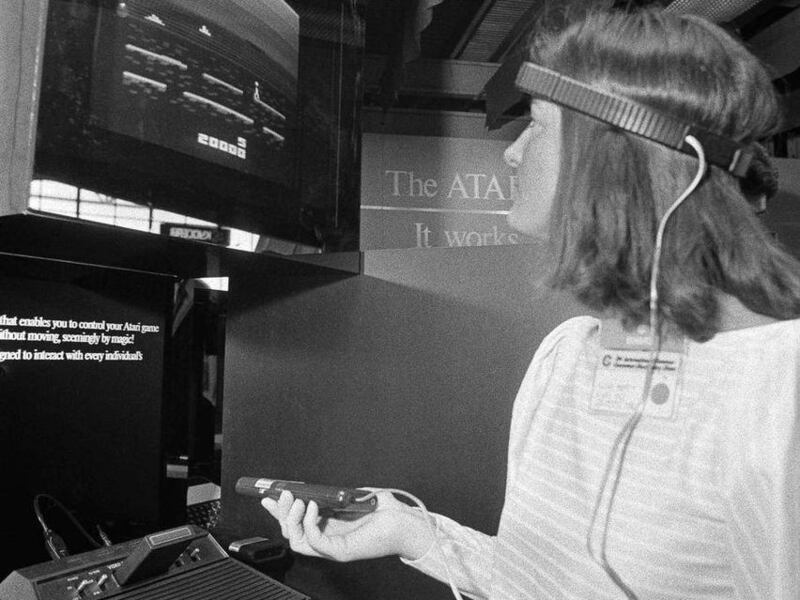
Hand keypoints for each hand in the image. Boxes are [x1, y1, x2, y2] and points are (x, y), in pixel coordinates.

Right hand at [261, 489, 432, 561]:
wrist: (406, 522)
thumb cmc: (387, 511)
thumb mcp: (355, 496)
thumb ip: (336, 493)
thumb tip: (320, 486)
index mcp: (330, 527)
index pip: (296, 524)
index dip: (280, 511)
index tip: (268, 496)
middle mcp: (329, 539)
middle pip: (291, 533)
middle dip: (281, 513)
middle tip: (282, 495)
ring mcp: (333, 547)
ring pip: (297, 540)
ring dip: (291, 519)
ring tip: (298, 500)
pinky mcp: (341, 550)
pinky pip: (315, 541)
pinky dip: (309, 523)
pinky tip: (313, 507)